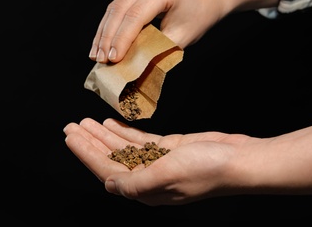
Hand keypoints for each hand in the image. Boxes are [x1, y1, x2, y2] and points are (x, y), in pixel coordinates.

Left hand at [63, 118, 311, 205]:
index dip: (86, 154)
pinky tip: (111, 124)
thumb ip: (136, 182)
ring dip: (103, 135)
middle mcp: (147, 177)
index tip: (71, 137)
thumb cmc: (208, 169)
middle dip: (89, 142)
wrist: (239, 160)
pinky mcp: (167, 149)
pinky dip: (124, 132)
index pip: (106, 170)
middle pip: (110, 158)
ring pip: (122, 148)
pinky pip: (139, 141)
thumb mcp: (168, 175)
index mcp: (145, 189)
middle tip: (72, 126)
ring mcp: (157, 162)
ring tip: (86, 122)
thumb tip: (110, 185)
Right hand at [88, 0, 225, 63]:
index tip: (113, 60)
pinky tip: (101, 42)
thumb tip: (130, 65)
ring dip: (103, 33)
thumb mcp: (181, 37)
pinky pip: (118, 6)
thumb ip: (156, 49)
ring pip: (114, 7)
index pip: (135, 16)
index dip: (121, 39)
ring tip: (95, 55)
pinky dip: (109, 26)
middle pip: (119, 9)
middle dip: (107, 38)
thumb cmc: (199, 17)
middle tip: (100, 60)